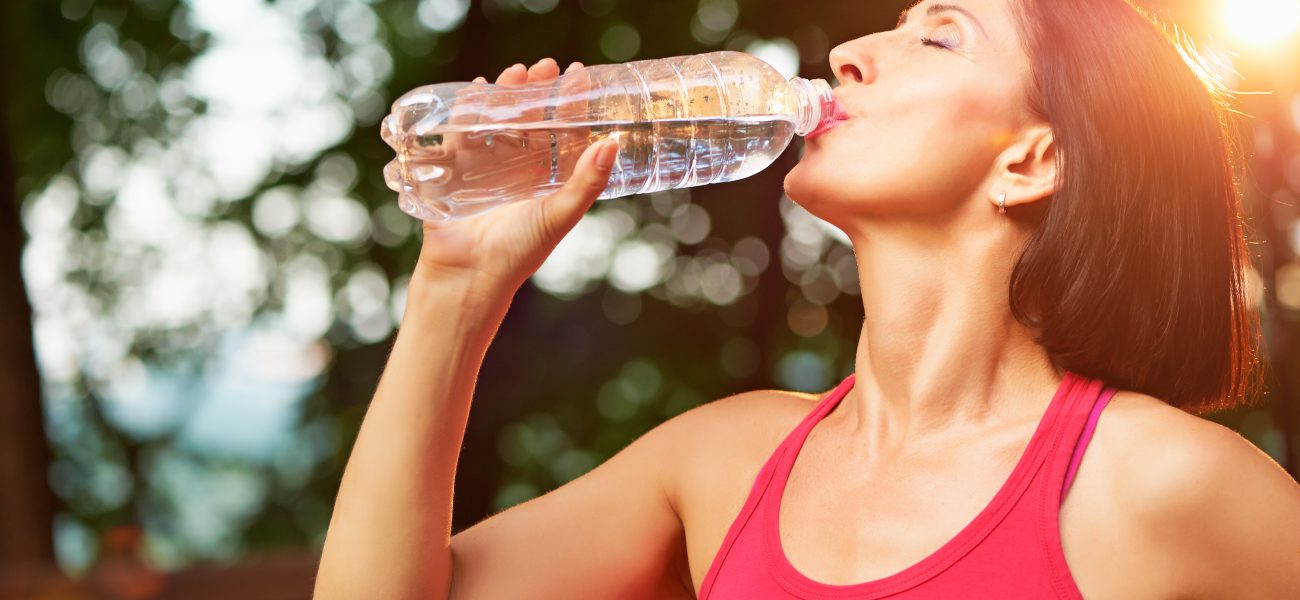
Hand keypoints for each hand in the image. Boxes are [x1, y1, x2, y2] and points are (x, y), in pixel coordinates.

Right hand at [411, 58, 617, 300]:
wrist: (468, 276)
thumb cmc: (518, 252)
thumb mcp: (559, 215)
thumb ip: (587, 182)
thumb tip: (614, 143)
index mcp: (547, 182)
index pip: (563, 133)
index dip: (571, 104)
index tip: (579, 74)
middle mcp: (518, 173)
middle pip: (530, 121)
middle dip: (537, 92)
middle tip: (544, 66)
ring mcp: (486, 170)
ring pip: (498, 122)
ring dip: (506, 96)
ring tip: (515, 73)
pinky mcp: (454, 172)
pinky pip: (461, 133)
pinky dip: (468, 111)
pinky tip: (478, 90)